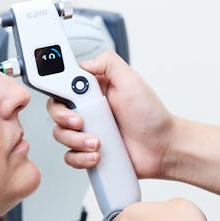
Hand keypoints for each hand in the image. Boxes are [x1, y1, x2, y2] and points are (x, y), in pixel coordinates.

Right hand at [46, 50, 176, 178]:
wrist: (163, 148)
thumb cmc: (152, 116)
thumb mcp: (131, 80)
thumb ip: (108, 63)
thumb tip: (84, 62)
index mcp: (94, 90)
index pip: (63, 86)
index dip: (58, 93)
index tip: (68, 100)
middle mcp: (88, 110)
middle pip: (56, 112)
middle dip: (65, 119)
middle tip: (81, 122)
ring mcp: (88, 132)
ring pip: (61, 136)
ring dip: (76, 141)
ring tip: (98, 142)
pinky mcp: (89, 151)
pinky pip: (71, 156)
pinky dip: (80, 157)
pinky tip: (96, 155)